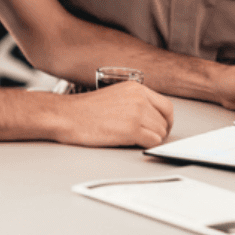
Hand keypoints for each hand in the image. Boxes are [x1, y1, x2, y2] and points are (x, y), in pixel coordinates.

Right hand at [56, 81, 173, 148]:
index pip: (166, 106)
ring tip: (137, 140)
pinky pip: (152, 141)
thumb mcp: (116, 95)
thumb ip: (136, 101)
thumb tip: (152, 116)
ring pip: (160, 133)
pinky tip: (134, 143)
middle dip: (159, 132)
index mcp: (137, 88)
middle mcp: (139, 98)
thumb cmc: (86, 109)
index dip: (166, 120)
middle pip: (164, 121)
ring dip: (152, 139)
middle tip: (151, 138)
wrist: (68, 115)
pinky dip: (147, 145)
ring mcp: (136, 113)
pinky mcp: (131, 130)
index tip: (163, 127)